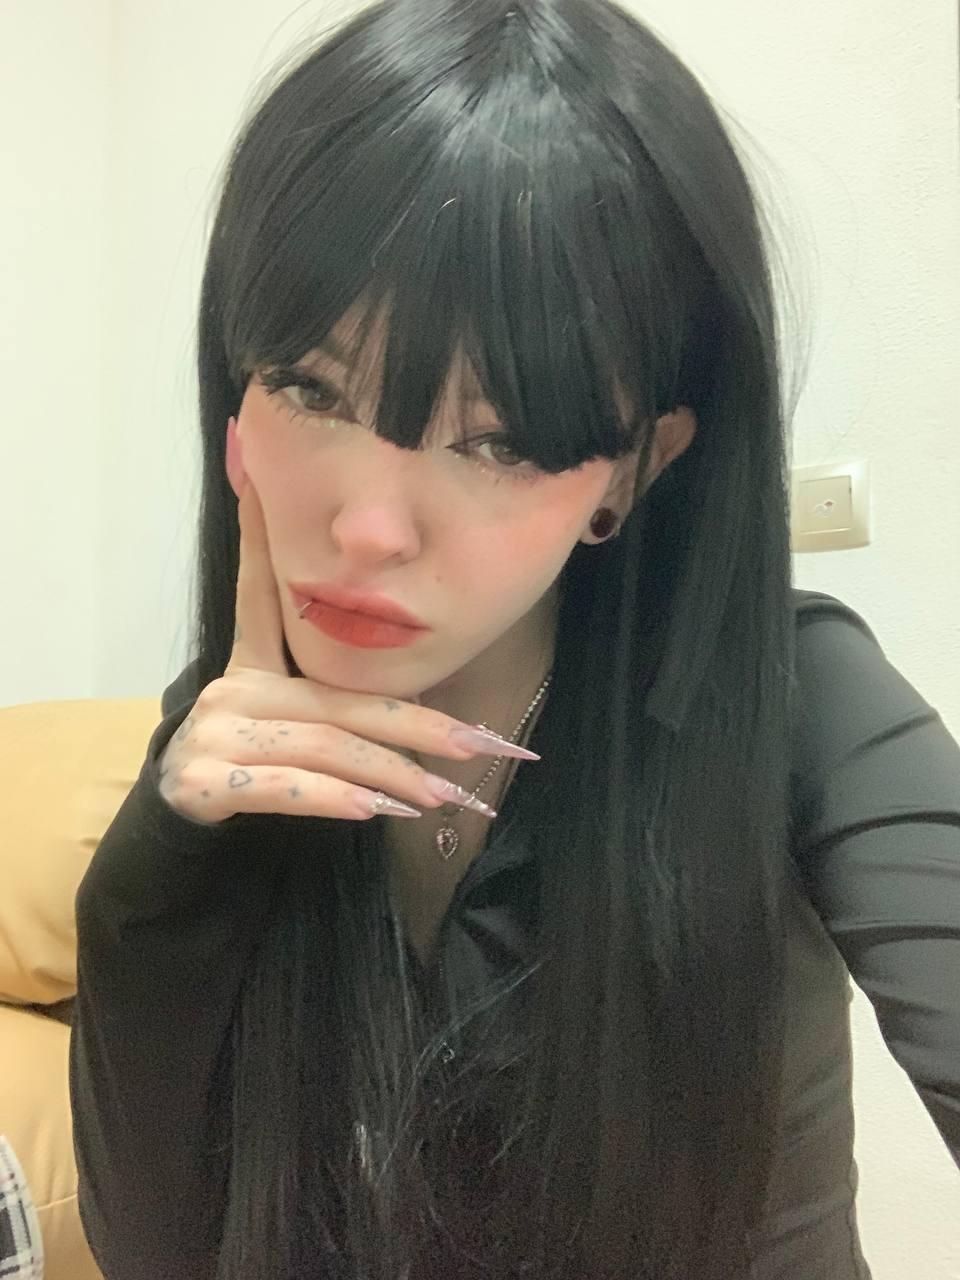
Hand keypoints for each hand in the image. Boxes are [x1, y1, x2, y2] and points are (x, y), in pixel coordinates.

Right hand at [158, 477, 514, 825]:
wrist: (179, 812)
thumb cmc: (247, 750)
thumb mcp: (274, 700)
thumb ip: (313, 659)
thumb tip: (372, 616)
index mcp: (248, 663)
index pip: (259, 593)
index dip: (260, 537)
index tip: (264, 481)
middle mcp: (229, 690)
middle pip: (339, 700)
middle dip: (417, 724)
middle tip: (479, 745)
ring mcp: (214, 735)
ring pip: (323, 747)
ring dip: (391, 772)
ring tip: (446, 793)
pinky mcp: (204, 782)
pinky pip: (285, 788)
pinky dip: (333, 798)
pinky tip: (374, 810)